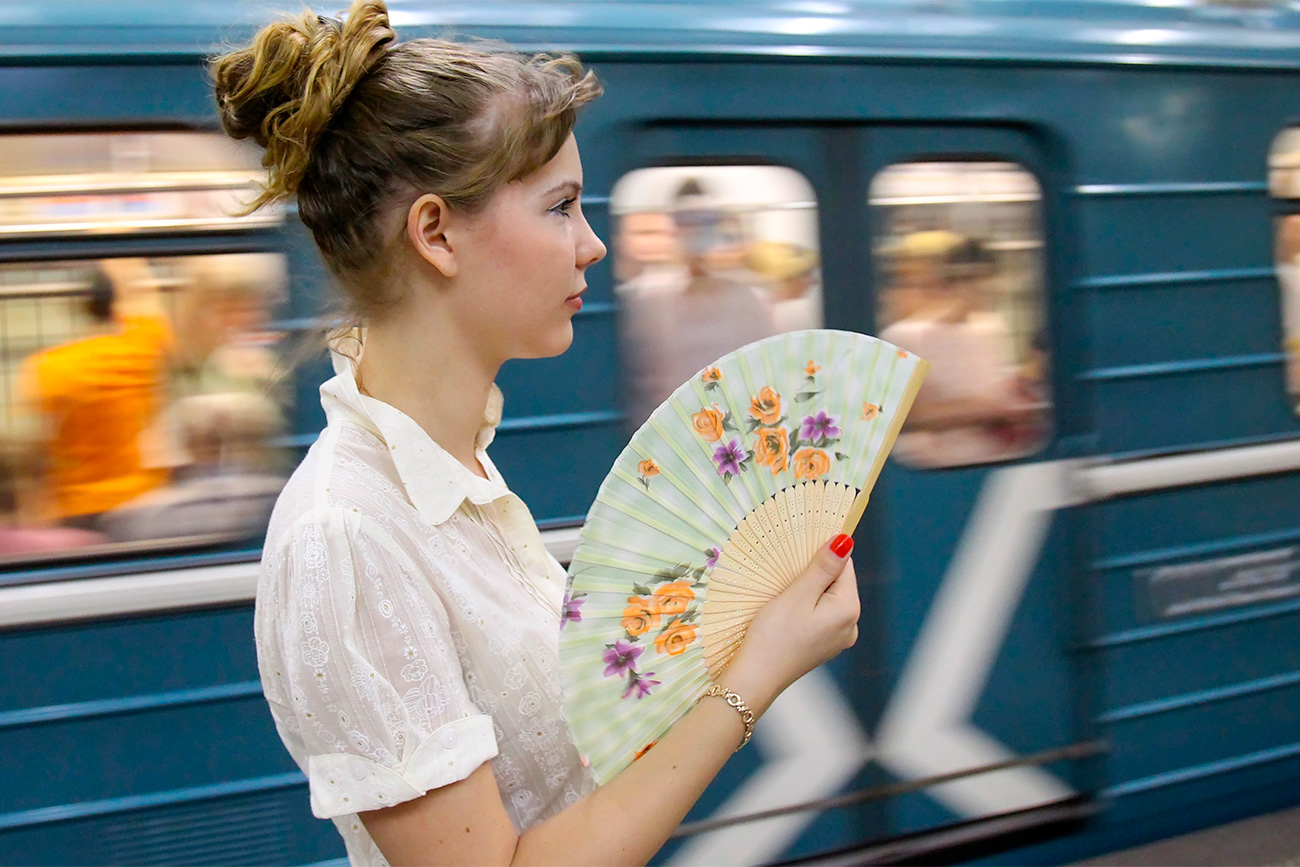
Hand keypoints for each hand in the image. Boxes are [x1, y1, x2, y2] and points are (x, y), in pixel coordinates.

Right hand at [720, 534, 859, 715]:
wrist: (756, 678)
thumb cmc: (774, 635)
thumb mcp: (798, 595)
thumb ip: (823, 567)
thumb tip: (845, 541)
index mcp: (849, 610)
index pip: (844, 566)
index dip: (821, 554)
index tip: (797, 554)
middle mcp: (851, 625)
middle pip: (837, 583)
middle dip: (813, 574)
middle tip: (785, 577)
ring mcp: (838, 639)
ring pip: (826, 599)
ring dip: (807, 590)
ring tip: (783, 595)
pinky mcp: (823, 646)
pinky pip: (820, 616)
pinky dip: (805, 607)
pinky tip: (786, 613)